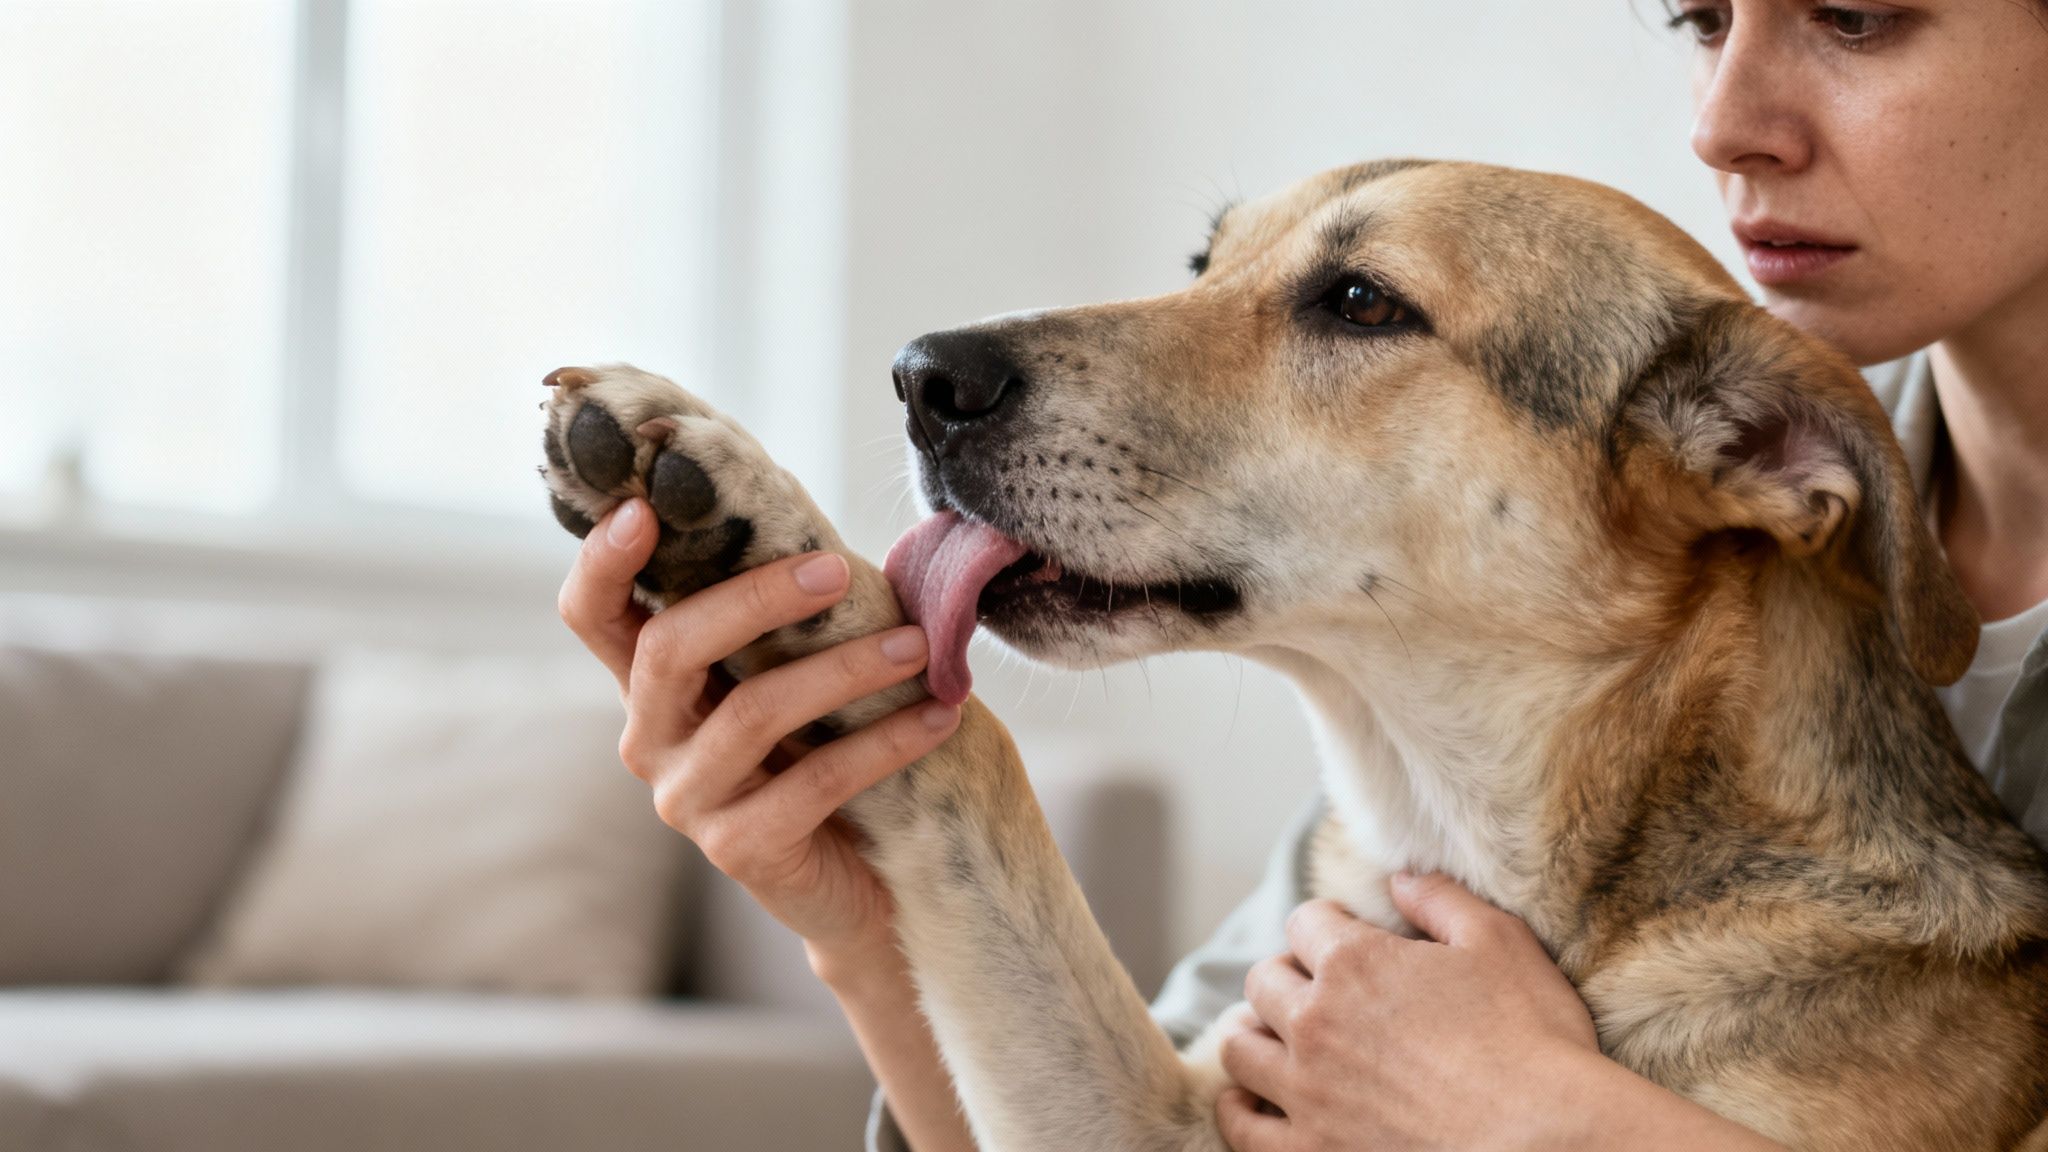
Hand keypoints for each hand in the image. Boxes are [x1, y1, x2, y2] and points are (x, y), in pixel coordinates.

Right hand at [558, 498, 959, 958]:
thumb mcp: (793, 674)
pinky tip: (939, 715)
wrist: (863, 885)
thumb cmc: (827, 751)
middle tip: (835, 571)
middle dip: (754, 599)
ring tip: (916, 644)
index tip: (642, 507)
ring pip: (752, 712)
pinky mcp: (739, 850)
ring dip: (844, 669)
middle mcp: (651, 740)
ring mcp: (689, 799)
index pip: (593, 615)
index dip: (603, 562)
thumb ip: (785, 615)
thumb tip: (827, 535)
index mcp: (653, 685)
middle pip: (669, 648)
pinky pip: (815, 782)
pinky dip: (884, 741)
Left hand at [1216, 873, 1600, 1150]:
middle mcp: (1315, 1023)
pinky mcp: (1310, 1151)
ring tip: (1270, 1036)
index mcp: (1354, 964)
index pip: (1306, 923)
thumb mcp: (1500, 944)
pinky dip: (1238, 1108)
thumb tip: (1400, 878)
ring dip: (1252, 1033)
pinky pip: (1241, 1127)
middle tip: (1311, 988)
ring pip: (1239, 1048)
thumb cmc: (1532, 1041)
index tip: (1347, 938)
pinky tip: (1251, 1102)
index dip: (1328, 926)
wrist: (1546, 1143)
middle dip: (1285, 975)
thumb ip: (1442, 901)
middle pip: (1263, 981)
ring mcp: (1306, 1093)